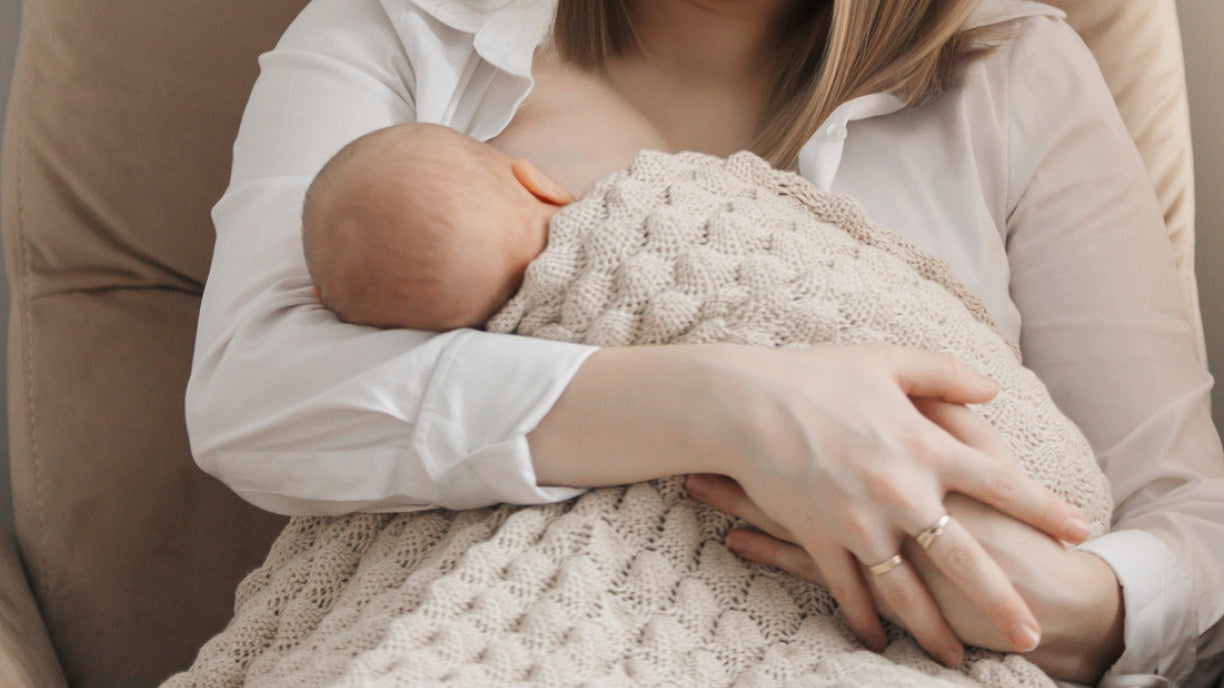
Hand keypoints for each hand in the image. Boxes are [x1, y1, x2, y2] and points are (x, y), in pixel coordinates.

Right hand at [696, 343, 1088, 666]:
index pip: (1002, 484)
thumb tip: (993, 388)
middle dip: (1001, 601)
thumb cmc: (815, 375)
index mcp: (926, 446)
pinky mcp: (821, 540)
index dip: (1043, 508)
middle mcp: (902, 493)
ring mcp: (860, 524)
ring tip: (956, 658)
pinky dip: (863, 619)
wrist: (745, 404)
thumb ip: (946, 373)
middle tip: (1032, 632)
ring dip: (932, 629)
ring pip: (907, 592)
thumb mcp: (887, 360)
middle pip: (965, 559)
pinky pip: (848, 591)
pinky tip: (877, 640)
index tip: (1078, 531)